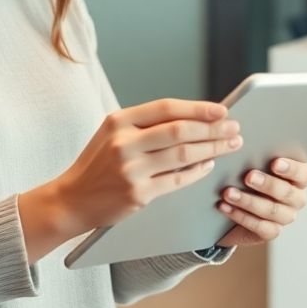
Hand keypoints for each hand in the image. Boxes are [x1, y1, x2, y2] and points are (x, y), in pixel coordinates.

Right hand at [51, 99, 242, 235]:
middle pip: (180, 131)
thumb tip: (193, 117)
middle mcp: (124, 143)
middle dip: (212, 129)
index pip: (166, 108)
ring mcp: (131, 170)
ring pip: (183, 155)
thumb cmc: (98, 163)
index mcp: (118, 121)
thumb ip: (146, 125)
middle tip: (234, 129)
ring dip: (212, 149)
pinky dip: (197, 171)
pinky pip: (177, 180)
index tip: (222, 110)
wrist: (72, 199)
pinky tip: (208, 165)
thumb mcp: (113, 133)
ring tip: (229, 145)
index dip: (198, 108)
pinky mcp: (138, 194)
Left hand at [215, 158, 306, 247]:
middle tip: (248, 177)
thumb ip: (257, 153)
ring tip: (229, 193)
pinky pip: (260, 226)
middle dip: (267, 184)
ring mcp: (285, 217)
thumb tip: (243, 140)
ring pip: (271, 210)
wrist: (238, 207)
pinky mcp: (271, 232)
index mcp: (298, 178)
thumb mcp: (254, 163)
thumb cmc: (249, 176)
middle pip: (287, 192)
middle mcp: (296, 198)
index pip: (304, 173)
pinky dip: (240, 216)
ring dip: (248, 201)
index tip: (274, 162)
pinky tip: (225, 207)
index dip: (291, 168)